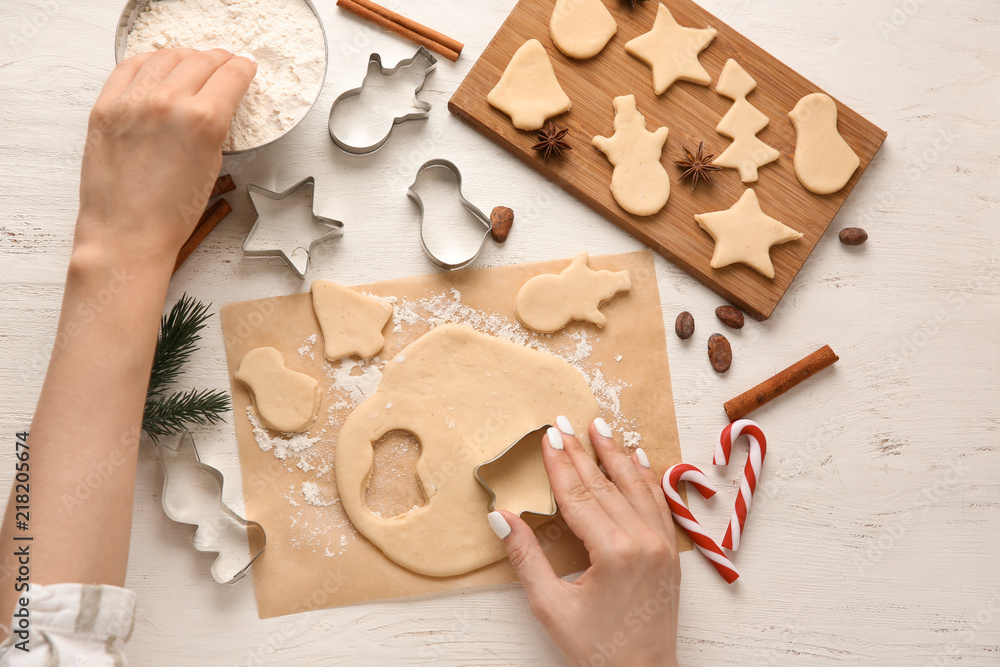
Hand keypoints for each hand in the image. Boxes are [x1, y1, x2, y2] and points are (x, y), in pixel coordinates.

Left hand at [75, 48, 255, 269]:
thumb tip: (216, 103)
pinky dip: (149, 61)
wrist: (127, 234)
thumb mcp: (212, 166)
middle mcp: (168, 103)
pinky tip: (158, 65)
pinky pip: (129, 67)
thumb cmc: (171, 214)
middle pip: (201, 61)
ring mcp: (132, 102)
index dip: (244, 68)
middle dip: (219, 59)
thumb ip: (215, 127)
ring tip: (193, 62)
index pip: (231, 75)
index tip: (246, 67)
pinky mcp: (105, 108)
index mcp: (203, 121)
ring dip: (186, 56)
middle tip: (225, 62)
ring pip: (166, 57)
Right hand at [489, 417, 679, 666]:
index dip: (559, 464)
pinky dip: (647, 478)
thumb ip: (526, 558)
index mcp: (613, 552)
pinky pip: (658, 505)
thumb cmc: (596, 650)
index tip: (547, 436)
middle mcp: (642, 541)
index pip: (578, 496)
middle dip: (581, 452)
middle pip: (604, 486)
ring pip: (635, 488)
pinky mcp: (670, 554)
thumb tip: (502, 517)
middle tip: (563, 422)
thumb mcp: (551, 607)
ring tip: (600, 427)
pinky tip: (639, 458)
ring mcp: (661, 546)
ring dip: (615, 455)